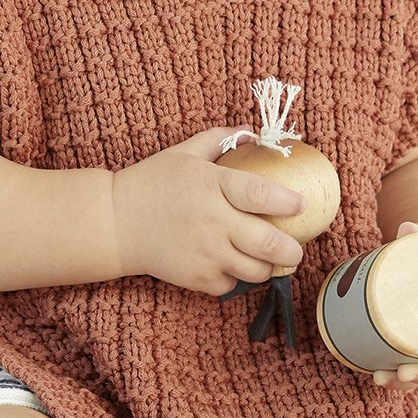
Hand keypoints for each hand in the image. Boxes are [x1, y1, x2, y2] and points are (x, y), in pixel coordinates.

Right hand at [111, 126, 306, 295]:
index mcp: (212, 185)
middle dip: (292, 250)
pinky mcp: (195, 277)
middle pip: (268, 244)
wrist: (115, 222)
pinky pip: (231, 285)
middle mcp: (212, 221)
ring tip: (268, 258)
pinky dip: (237, 278)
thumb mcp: (184, 152)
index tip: (301, 205)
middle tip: (295, 248)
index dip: (287, 202)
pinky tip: (233, 265)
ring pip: (256, 271)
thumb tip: (252, 132)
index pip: (260, 195)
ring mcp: (205, 252)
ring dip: (269, 267)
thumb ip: (220, 139)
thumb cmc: (152, 182)